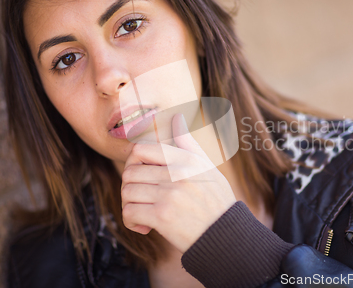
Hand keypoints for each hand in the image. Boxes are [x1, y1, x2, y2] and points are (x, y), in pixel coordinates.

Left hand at [121, 113, 236, 252]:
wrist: (225, 234)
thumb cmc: (216, 200)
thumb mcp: (207, 167)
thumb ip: (188, 143)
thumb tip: (178, 117)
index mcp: (186, 159)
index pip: (141, 149)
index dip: (133, 162)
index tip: (140, 176)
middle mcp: (177, 173)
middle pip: (130, 172)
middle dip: (130, 187)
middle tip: (141, 198)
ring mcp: (169, 194)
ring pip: (127, 192)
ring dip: (129, 205)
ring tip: (142, 212)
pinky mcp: (162, 216)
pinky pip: (129, 212)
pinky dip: (131, 221)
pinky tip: (144, 225)